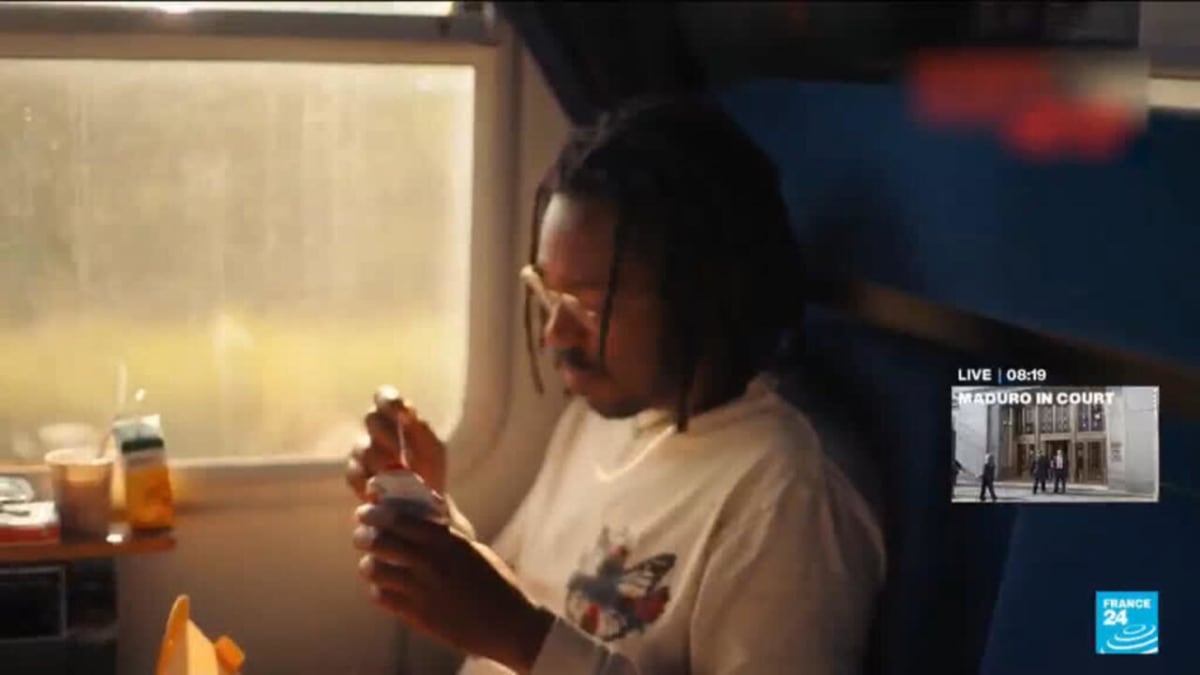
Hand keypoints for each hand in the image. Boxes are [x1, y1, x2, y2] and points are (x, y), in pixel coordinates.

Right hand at [346, 386, 447, 497]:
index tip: (399, 410)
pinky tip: (380, 489)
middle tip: (401, 453)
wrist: (424, 503)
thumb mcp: (433, 448)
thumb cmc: (429, 469)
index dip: (387, 400)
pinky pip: (354, 472)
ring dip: (381, 461)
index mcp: (396, 418)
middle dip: (387, 435)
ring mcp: (363, 452)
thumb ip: (421, 428)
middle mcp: (377, 431)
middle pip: (371, 419)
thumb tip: (407, 411)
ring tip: (397, 475)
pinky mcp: (356, 475)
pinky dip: (368, 481)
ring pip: (362, 447)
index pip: (384, 397)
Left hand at [353, 503, 554, 673]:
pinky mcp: (417, 615)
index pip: (398, 518)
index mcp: (446, 541)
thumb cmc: (496, 582)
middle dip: (363, 536)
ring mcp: (421, 590)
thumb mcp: (473, 548)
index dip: (375, 513)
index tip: (365, 512)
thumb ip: (448, 528)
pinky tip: (385, 588)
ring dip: (369, 564)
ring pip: (373, 569)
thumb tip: (433, 502)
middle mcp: (430, 562)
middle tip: (361, 536)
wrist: (508, 624)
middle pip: (379, 541)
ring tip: (372, 564)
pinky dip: (378, 590)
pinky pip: (381, 597)